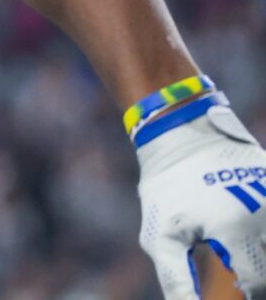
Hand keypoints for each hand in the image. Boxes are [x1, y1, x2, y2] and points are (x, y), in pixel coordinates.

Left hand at [137, 103, 265, 296]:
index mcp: (234, 229)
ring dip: (264, 253)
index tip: (242, 291)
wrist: (182, 133)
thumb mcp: (161, 236)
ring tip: (245, 252)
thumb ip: (176, 280)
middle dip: (261, 276)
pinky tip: (252, 237)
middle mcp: (264, 214)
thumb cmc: (167, 188)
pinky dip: (265, 233)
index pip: (260, 284)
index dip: (252, 294)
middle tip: (245, 277)